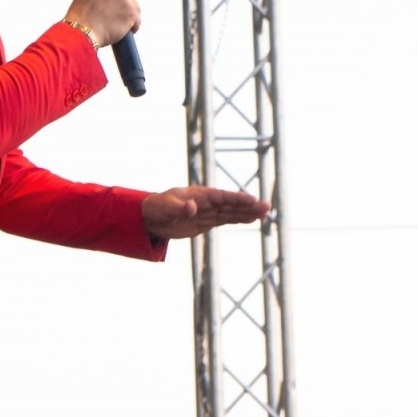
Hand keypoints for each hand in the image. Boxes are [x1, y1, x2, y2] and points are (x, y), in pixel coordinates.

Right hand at [66, 0, 138, 47]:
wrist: (82, 32)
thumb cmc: (80, 16)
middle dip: (124, 1)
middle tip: (113, 11)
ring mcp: (126, 0)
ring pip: (135, 6)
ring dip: (128, 13)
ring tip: (115, 21)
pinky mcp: (132, 14)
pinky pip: (138, 20)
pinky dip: (132, 26)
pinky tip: (121, 28)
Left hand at [142, 186, 270, 239]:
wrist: (150, 217)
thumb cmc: (157, 207)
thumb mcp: (166, 207)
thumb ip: (179, 208)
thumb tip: (192, 208)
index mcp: (199, 195)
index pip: (222, 197)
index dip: (237, 199)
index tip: (252, 200)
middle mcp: (207, 202)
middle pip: (231, 204)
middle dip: (249, 206)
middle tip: (267, 207)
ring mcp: (208, 211)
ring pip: (231, 212)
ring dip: (248, 213)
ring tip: (265, 213)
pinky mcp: (206, 222)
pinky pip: (226, 219)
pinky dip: (239, 219)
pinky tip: (252, 219)